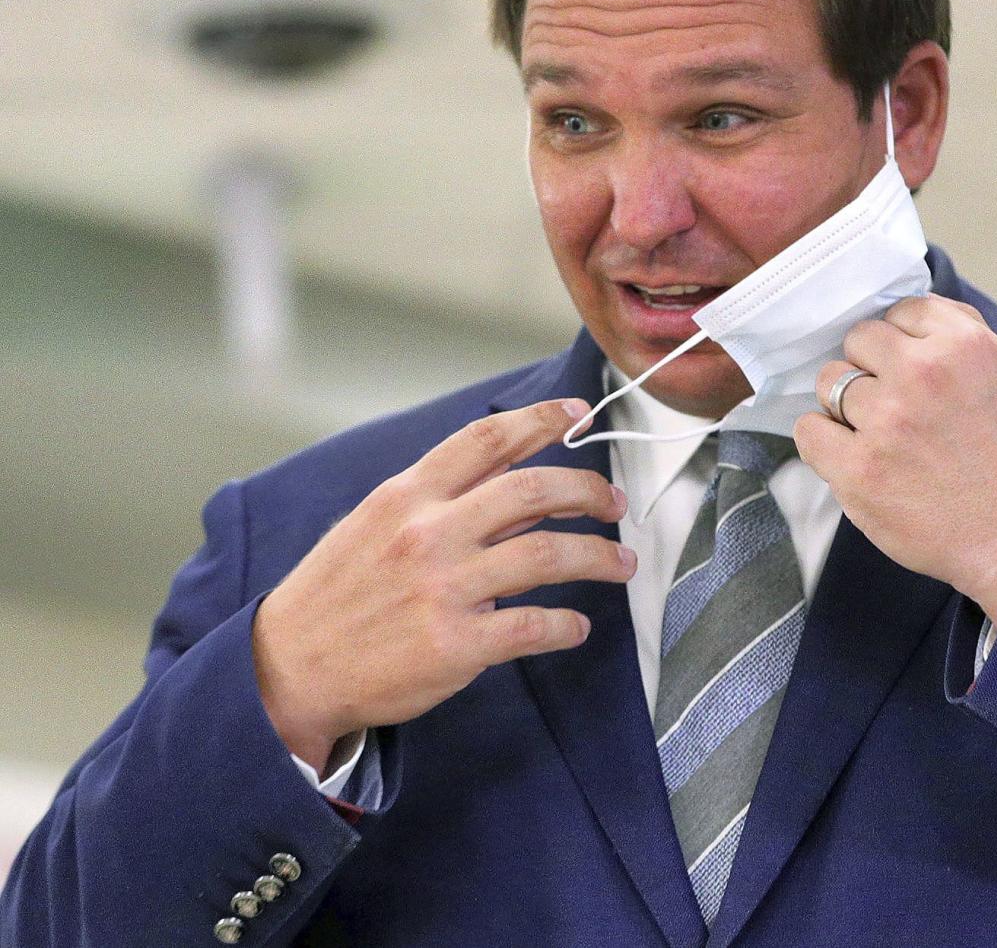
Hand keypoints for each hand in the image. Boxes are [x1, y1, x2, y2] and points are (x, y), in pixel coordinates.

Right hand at [251, 399, 631, 774]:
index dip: (541, 419)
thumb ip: (446, 502)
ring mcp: (444, 589)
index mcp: (408, 495)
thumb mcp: (377, 526)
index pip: (487, 439)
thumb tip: (524, 494)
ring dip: (598, 556)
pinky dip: (568, 626)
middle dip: (588, 490)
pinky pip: (534, 627)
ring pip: (546, 555)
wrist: (288, 669)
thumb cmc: (337, 591)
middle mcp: (429, 533)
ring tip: (622, 562)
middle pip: (533, 490)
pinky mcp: (456, 646)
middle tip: (614, 501)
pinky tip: (578, 627)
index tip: (579, 413)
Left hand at [792, 295, 996, 629]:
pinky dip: (821, 441)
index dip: (901, 341)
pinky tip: (849, 455)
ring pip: (829, 382)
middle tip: (891, 403)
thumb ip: (957, 339)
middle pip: (858, 340)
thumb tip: (905, 318)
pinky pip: (808, 430)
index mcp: (963, 345)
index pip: (900, 311)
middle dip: (870, 367)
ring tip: (877, 434)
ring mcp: (886, 420)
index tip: (908, 367)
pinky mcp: (859, 468)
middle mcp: (921, 373)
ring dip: (845, 406)